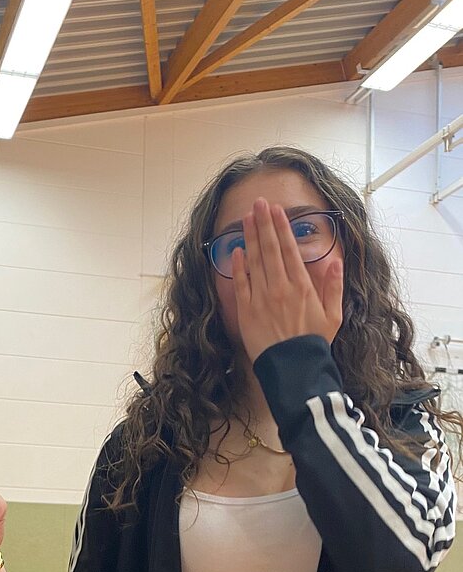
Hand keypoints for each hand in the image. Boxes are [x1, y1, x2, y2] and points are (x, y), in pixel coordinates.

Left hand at [232, 199, 343, 363]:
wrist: (293, 368)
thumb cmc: (314, 343)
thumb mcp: (333, 315)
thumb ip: (334, 287)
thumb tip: (336, 261)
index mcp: (302, 286)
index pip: (290, 249)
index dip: (282, 228)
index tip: (276, 210)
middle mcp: (280, 287)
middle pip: (270, 249)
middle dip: (263, 224)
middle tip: (259, 203)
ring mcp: (262, 298)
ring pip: (254, 261)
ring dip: (250, 238)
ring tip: (246, 218)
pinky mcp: (247, 311)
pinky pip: (241, 284)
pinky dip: (238, 266)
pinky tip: (236, 251)